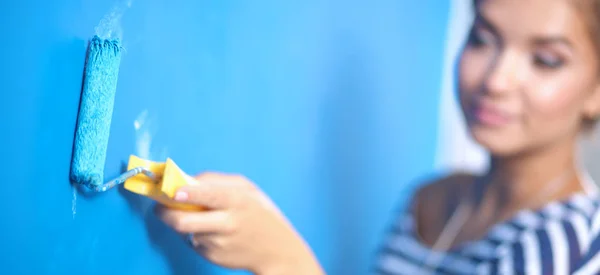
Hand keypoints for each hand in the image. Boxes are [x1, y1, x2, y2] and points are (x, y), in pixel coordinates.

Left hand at [155, 172, 324, 274]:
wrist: (277, 250)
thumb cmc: (261, 214)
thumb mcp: (248, 189)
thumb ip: (217, 182)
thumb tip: (186, 180)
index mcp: (237, 201)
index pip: (207, 196)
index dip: (186, 193)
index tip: (172, 191)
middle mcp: (227, 223)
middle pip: (183, 221)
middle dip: (165, 213)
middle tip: (160, 207)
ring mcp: (218, 243)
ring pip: (186, 230)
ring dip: (186, 222)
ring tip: (203, 218)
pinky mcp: (212, 256)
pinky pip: (193, 241)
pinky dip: (196, 234)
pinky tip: (213, 233)